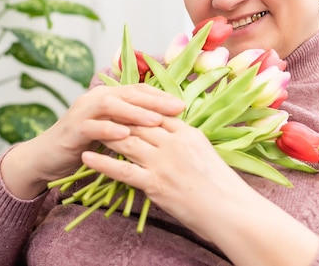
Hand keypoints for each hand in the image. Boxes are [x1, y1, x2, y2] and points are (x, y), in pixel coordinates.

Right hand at [1, 83, 184, 198]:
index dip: (159, 95)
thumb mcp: (110, 133)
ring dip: (134, 112)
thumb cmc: (83, 146)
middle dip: (154, 100)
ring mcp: (82, 112)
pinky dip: (108, 129)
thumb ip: (130, 125)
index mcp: (107, 96)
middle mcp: (94, 98)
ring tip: (155, 119)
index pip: (137, 90)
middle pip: (128, 93)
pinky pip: (92, 126)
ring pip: (111, 105)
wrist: (46, 158)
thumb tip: (163, 126)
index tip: (181, 104)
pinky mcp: (72, 129)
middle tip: (176, 107)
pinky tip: (124, 134)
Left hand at [81, 116, 246, 237]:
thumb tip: (171, 136)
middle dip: (116, 118)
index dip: (135, 109)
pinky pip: (122, 169)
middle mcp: (175, 143)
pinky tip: (86, 158)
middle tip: (98, 115)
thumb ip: (186, 142)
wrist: (232, 212)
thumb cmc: (223, 187)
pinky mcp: (156, 184)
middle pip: (138, 123)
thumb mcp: (206, 154)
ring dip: (106, 136)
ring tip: (88, 132)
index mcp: (189, 133)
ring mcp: (164, 162)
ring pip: (128, 141)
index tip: (119, 107)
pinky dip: (102, 163)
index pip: (155, 113)